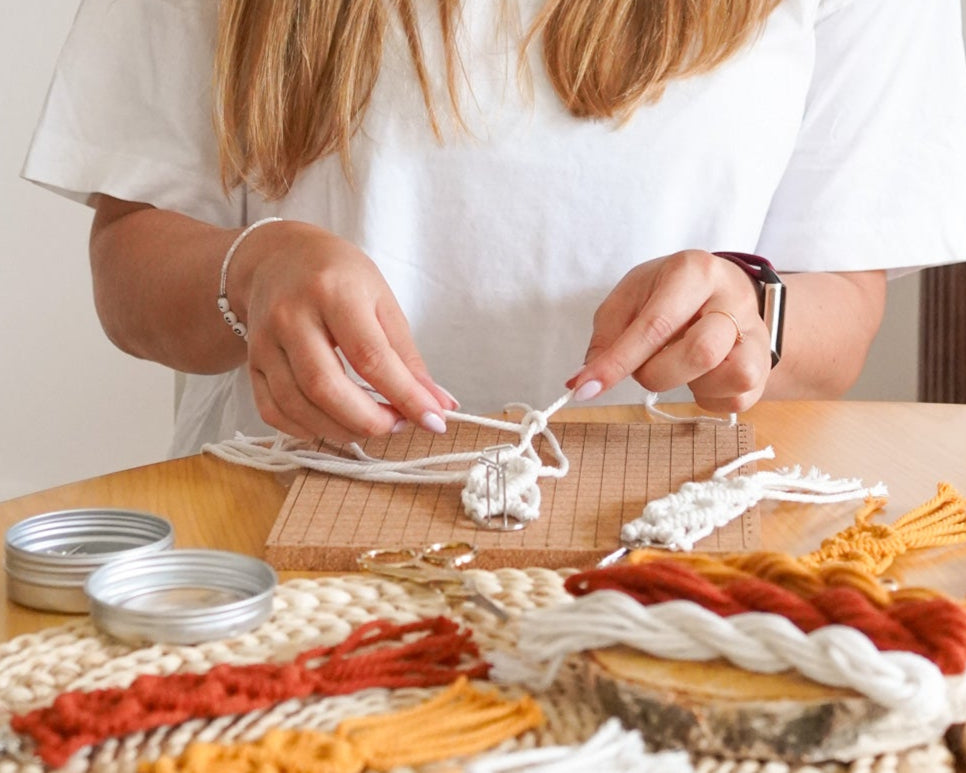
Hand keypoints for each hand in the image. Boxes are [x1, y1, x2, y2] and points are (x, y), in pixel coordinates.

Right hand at [230, 220, 456, 439]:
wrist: (277, 258)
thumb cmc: (338, 277)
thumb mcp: (382, 302)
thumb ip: (408, 357)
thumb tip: (439, 405)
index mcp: (332, 292)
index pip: (370, 357)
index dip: (405, 396)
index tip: (434, 421)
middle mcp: (291, 316)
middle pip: (325, 386)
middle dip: (368, 420)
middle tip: (398, 426)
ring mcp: (264, 341)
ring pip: (297, 405)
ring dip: (340, 430)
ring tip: (371, 426)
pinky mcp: (252, 362)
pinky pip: (272, 411)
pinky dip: (305, 430)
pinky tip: (332, 425)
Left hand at [568, 249, 772, 412]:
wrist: (727, 292)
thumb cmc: (670, 293)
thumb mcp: (632, 296)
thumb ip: (607, 333)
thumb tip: (586, 379)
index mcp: (695, 272)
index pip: (655, 325)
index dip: (616, 362)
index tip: (584, 387)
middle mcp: (732, 300)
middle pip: (701, 352)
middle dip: (656, 374)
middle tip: (643, 366)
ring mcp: (756, 334)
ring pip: (732, 377)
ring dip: (690, 385)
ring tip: (677, 366)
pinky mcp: (764, 368)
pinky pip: (736, 400)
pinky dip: (707, 398)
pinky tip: (698, 377)